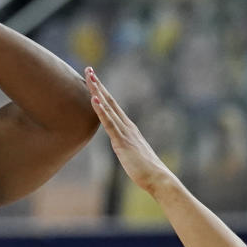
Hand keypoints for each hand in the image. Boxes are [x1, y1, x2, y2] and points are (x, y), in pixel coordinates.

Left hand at [85, 68, 173, 195]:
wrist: (158, 178)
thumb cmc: (146, 170)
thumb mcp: (131, 155)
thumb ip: (125, 147)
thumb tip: (120, 147)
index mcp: (128, 128)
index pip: (112, 106)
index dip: (102, 92)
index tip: (93, 79)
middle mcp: (127, 126)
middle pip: (109, 101)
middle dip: (98, 84)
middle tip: (88, 69)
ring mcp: (125, 132)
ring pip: (108, 107)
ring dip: (97, 91)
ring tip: (89, 77)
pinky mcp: (122, 141)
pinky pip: (109, 123)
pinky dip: (101, 110)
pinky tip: (94, 99)